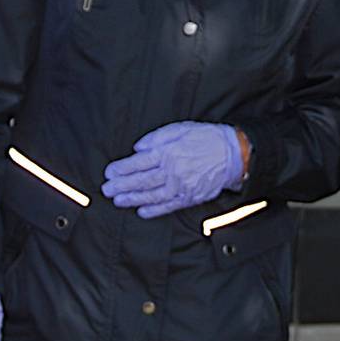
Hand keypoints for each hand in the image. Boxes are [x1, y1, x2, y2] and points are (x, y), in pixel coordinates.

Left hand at [101, 121, 243, 218]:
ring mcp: (181, 186)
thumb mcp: (180, 129)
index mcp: (168, 152)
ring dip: (133, 199)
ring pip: (152, 196)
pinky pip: (168, 206)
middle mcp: (173, 171)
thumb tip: (137, 149)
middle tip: (107, 190)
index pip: (139, 163)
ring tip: (118, 201)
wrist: (233, 154)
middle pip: (142, 181)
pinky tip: (141, 211)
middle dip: (122, 186)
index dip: (122, 169)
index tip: (109, 173)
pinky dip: (154, 210)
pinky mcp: (190, 197)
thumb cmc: (206, 138)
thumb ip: (157, 138)